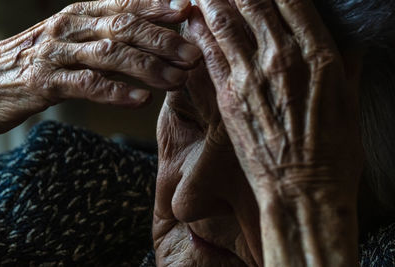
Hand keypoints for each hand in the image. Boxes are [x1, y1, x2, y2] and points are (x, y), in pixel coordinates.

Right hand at [0, 0, 200, 133]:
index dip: (157, 6)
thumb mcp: (72, 39)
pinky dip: (117, 92)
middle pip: (124, 28)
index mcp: (80, 15)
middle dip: (162, 41)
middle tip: (193, 55)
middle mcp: (70, 27)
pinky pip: (87, 85)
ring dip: (148, 68)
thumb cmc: (38, 61)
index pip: (124, 4)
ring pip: (110, 55)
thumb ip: (105, 36)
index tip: (187, 11)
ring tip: (176, 80)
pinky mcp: (45, 82)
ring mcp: (56, 53)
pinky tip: (141, 100)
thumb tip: (149, 39)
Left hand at [187, 0, 363, 265]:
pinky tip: (192, 21)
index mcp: (320, 56)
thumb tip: (346, 43)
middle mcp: (284, 59)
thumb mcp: (351, 104)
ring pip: (227, 24)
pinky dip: (200, 33)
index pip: (293, 1)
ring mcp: (252, 77)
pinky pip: (210, 55)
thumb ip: (347, 67)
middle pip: (256, 4)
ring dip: (213, 1)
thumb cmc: (333, 153)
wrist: (302, 190)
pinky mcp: (229, 97)